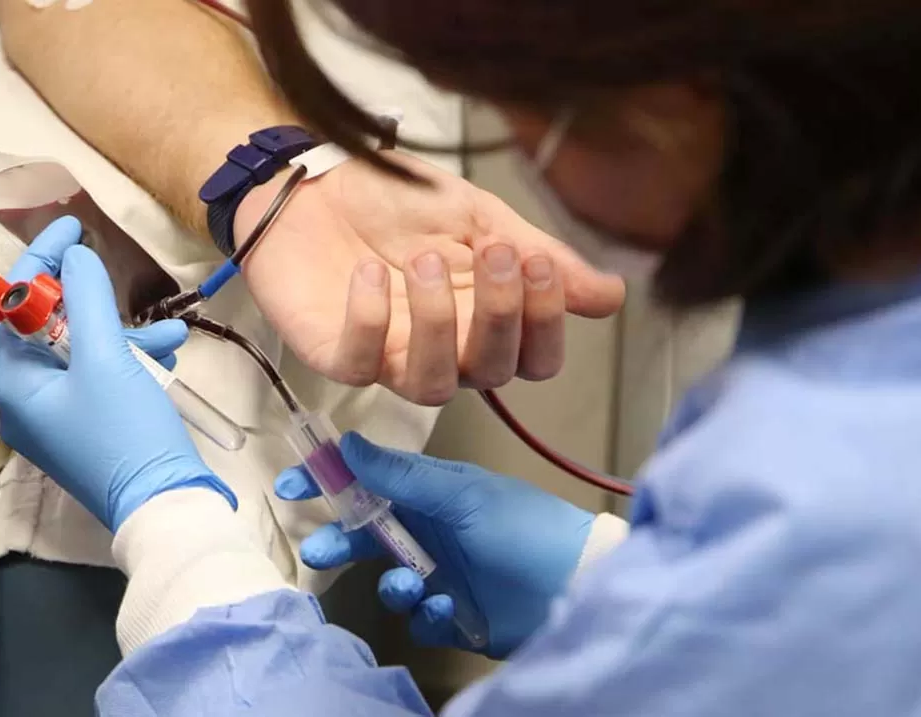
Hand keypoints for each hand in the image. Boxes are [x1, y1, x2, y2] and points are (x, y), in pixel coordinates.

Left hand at [0, 217, 234, 531]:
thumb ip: (88, 300)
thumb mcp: (107, 358)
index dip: (41, 262)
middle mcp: (29, 403)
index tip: (71, 227)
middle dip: (96, 304)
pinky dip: (134, 363)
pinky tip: (168, 357)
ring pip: (88, 354)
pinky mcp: (95, 431)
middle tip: (120, 277)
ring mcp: (62, 421)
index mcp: (16, 385)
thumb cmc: (126, 431)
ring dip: (127, 335)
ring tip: (170, 333)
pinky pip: (106, 380)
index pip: (15, 308)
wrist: (165, 505)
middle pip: (52, 330)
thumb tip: (74, 257)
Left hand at [237, 152, 625, 404]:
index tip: (537, 265)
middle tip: (494, 254)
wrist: (310, 178)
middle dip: (500, 315)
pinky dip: (369, 320)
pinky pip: (359, 364)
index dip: (545, 323)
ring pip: (432, 384)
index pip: (535, 357)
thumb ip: (536, 254)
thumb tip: (611, 296)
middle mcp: (444, 350)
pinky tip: (370, 274)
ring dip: (438, 325)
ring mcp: (387, 356)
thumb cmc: (393, 201)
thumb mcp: (476, 215)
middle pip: (493, 373)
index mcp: (484, 319)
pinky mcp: (334, 352)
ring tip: (425, 261)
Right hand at [274, 432, 594, 658]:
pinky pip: (419, 619)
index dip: (329, 481)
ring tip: (412, 585)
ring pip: (388, 580)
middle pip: (367, 535)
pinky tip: (449, 608)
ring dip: (392, 584)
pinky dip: (427, 616)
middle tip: (320, 550)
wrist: (579, 586)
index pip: (368, 480)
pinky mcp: (455, 614)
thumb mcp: (463, 495)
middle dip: (340, 542)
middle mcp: (432, 531)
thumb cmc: (526, 529)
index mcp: (432, 493)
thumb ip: (402, 475)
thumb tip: (348, 444)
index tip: (292, 486)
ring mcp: (442, 573)